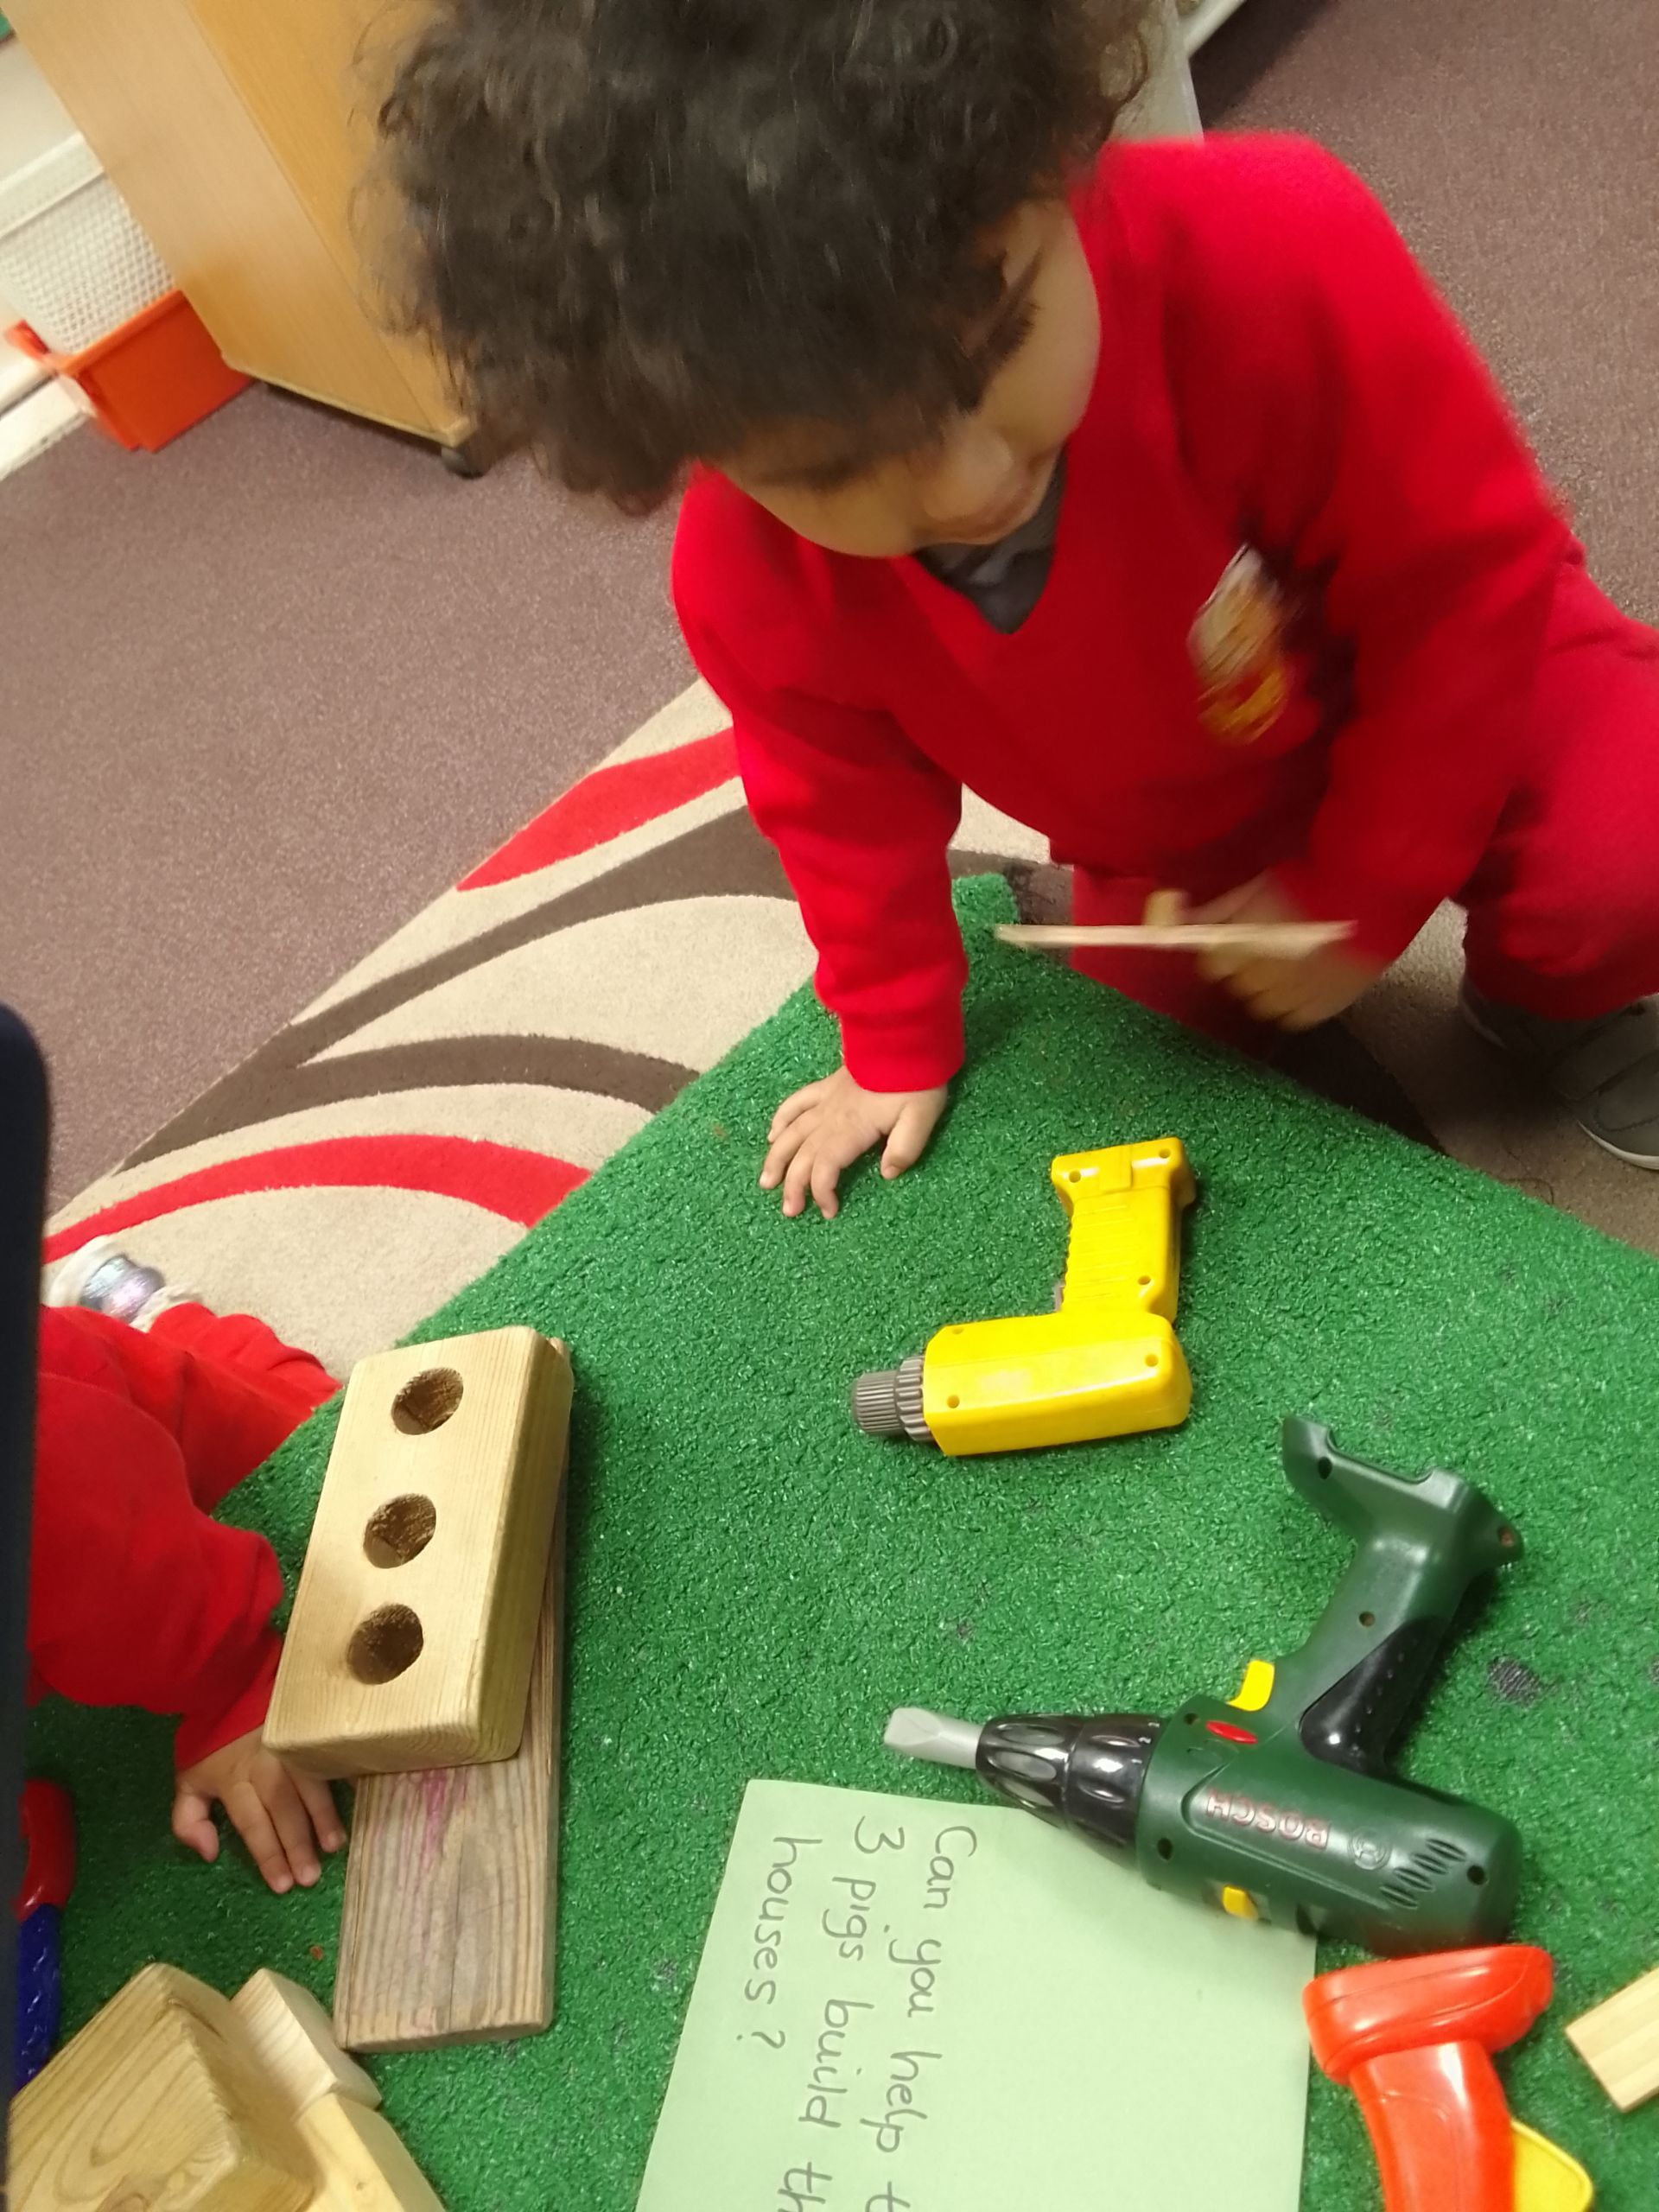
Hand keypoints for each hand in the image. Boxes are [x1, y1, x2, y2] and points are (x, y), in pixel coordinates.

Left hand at [173, 1729, 342, 1894]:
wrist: (229, 1686)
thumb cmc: (212, 1743)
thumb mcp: (188, 1781)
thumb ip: (189, 1820)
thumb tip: (209, 1854)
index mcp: (234, 1780)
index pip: (253, 1824)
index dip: (268, 1854)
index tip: (282, 1885)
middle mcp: (265, 1767)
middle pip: (283, 1810)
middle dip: (297, 1845)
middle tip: (311, 1877)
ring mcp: (291, 1749)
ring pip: (310, 1787)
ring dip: (323, 1817)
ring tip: (334, 1846)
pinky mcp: (308, 1734)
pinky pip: (329, 1760)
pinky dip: (345, 1779)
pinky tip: (358, 1797)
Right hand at [760, 1067, 947, 1218]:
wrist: (905, 1039)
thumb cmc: (916, 1080)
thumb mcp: (922, 1117)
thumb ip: (905, 1148)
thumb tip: (887, 1175)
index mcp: (851, 1129)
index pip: (825, 1167)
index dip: (821, 1191)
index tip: (829, 1211)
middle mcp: (830, 1117)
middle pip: (802, 1155)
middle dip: (793, 1185)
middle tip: (790, 1210)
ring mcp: (825, 1100)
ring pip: (790, 1132)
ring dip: (776, 1158)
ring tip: (767, 1181)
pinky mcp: (827, 1087)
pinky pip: (795, 1103)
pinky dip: (780, 1120)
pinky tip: (772, 1135)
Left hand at [1187, 876, 1382, 1031]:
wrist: (1371, 888)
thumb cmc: (1315, 879)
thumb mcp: (1260, 886)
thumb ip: (1223, 910)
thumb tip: (1187, 922)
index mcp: (1244, 942)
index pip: (1212, 966)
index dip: (1223, 954)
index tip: (1234, 945)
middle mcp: (1264, 973)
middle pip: (1239, 986)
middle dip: (1248, 969)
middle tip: (1271, 949)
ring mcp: (1294, 993)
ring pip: (1265, 1006)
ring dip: (1272, 989)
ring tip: (1293, 966)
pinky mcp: (1323, 1006)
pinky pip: (1295, 1016)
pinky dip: (1298, 1002)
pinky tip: (1311, 980)